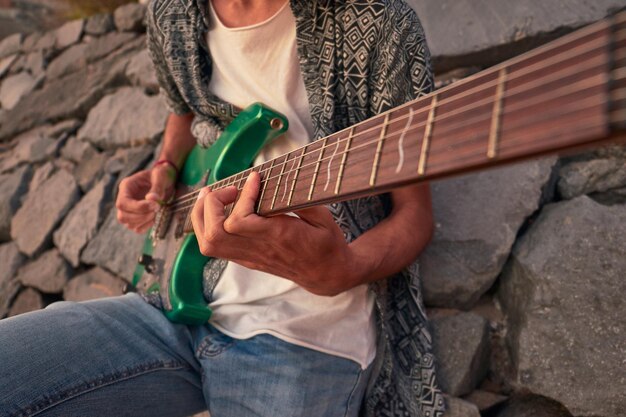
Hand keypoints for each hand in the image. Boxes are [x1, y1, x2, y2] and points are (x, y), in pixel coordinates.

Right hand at [115, 164, 176, 232]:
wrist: (166, 179)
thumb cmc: (161, 174)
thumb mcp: (161, 176)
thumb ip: (157, 187)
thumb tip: (151, 199)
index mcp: (126, 186)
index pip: (123, 203)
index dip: (137, 207)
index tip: (155, 205)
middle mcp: (124, 198)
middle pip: (123, 216)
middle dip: (141, 216)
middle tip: (157, 208)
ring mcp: (129, 209)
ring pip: (128, 224)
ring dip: (144, 221)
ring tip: (156, 211)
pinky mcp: (136, 217)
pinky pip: (136, 228)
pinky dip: (146, 226)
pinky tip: (154, 217)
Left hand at [191, 171, 366, 295]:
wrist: (326, 275)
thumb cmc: (327, 244)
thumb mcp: (323, 217)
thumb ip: (300, 199)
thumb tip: (282, 179)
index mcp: (279, 238)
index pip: (241, 221)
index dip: (242, 195)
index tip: (255, 177)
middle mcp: (259, 250)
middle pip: (215, 234)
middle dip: (212, 206)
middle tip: (229, 189)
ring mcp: (249, 257)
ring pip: (209, 243)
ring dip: (203, 216)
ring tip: (213, 196)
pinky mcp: (246, 259)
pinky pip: (214, 247)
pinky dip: (207, 225)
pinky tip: (217, 210)